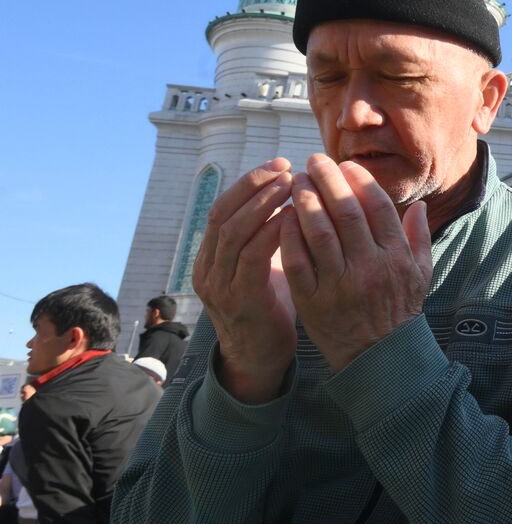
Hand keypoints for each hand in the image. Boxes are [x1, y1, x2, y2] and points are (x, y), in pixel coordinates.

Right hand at [192, 158, 295, 402]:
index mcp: (211, 257)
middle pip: (223, 214)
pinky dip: (270, 233)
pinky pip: (251, 259)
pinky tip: (291, 218)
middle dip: (254, 186)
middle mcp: (208, 268)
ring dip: (262, 205)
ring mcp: (219, 285)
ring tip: (290, 185)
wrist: (260, 359)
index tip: (278, 164)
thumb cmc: (269, 309)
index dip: (248, 183)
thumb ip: (265, 238)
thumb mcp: (262, 268)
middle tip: (284, 167)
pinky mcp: (239, 300)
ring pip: (233, 232)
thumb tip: (292, 198)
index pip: (222, 208)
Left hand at [279, 155, 432, 371]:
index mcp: (396, 258)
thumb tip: (417, 205)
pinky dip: (289, 235)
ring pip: (319, 232)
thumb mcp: (421, 275)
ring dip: (304, 201)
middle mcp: (370, 268)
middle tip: (313, 162)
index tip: (344, 165)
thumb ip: (419, 238)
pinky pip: (298, 261)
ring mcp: (340, 285)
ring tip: (295, 182)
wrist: (380, 358)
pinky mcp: (314, 301)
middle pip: (345, 212)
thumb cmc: (400, 311)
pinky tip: (283, 216)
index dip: (359, 181)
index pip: (377, 207)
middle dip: (326, 180)